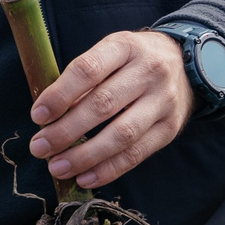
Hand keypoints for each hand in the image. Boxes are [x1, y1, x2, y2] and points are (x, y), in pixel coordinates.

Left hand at [28, 29, 191, 188]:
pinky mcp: (170, 128)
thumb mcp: (110, 53)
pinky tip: (85, 178)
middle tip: (39, 148)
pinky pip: (137, 154)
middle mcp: (148, 72)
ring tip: (57, 168)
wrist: (186, 64)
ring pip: (122, 135)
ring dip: (85, 156)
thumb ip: (83, 78)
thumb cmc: (132, 60)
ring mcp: (163, 101)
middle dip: (66, 131)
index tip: (37, 116)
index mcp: (125, 46)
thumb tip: (49, 115)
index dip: (60, 95)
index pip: (88, 70)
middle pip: (103, 105)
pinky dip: (108, 170)